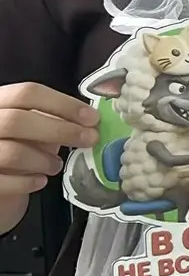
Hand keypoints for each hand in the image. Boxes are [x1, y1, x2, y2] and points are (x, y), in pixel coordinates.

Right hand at [0, 83, 97, 199]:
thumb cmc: (16, 147)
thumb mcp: (32, 128)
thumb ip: (53, 120)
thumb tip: (89, 122)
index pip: (26, 93)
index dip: (63, 104)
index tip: (92, 117)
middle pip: (17, 120)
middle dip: (60, 130)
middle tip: (89, 140)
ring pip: (12, 152)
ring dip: (44, 160)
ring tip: (55, 165)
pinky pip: (5, 182)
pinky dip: (28, 182)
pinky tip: (39, 181)